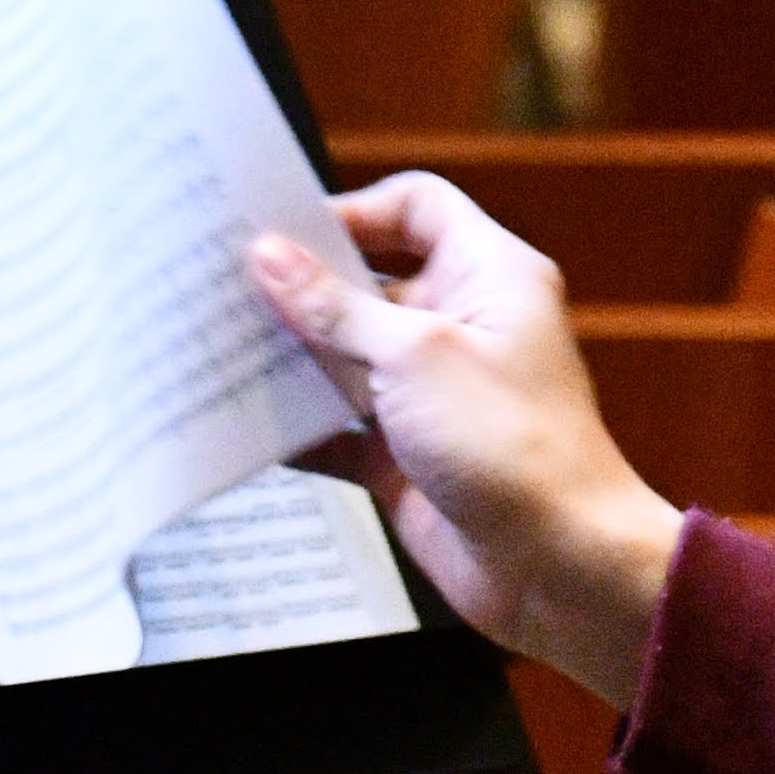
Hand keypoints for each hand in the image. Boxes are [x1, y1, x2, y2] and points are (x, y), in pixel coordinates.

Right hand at [245, 174, 680, 702]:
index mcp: (489, 276)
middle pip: (369, 282)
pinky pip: (340, 429)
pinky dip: (299, 428)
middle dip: (301, 287)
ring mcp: (433, 394)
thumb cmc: (517, 447)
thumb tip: (272, 256)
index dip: (353, 211)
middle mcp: (463, 327)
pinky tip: (246, 428)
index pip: (417, 208)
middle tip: (223, 287)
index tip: (283, 231)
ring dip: (290, 358)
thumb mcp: (415, 356)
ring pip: (347, 358)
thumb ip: (336, 306)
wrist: (559, 566)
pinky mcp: (408, 456)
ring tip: (215, 349)